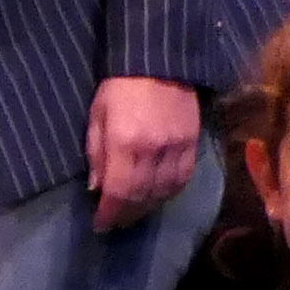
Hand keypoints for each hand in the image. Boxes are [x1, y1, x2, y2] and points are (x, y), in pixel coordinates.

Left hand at [87, 74, 201, 232]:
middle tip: (115, 223)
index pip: (118, 191)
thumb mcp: (96, 116)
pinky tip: (157, 198)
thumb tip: (97, 189)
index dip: (109, 213)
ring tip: (134, 214)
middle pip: (142, 196)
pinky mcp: (192, 143)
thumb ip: (96, 154)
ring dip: (148, 208)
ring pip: (164, 192)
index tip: (100, 225)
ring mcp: (176, 148)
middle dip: (127, 215)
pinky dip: (168, 193)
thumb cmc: (118, 88)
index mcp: (124, 143)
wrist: (159, 64)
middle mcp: (153, 150)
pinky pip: (183, 178)